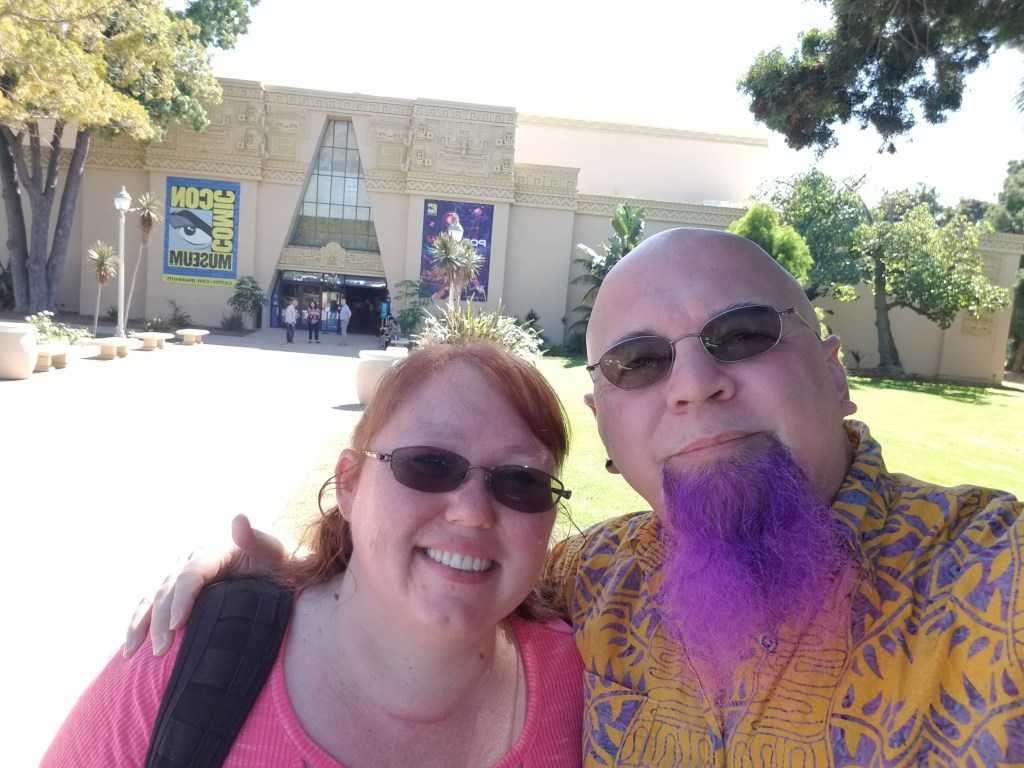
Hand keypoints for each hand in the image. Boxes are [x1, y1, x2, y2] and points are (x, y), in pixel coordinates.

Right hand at [123, 514, 288, 657]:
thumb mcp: (280, 552)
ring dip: (140, 625)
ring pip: (153, 598)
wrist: (288, 575)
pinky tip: (130, 650)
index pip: (192, 573)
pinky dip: (139, 626)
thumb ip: (259, 539)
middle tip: (162, 650)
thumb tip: (238, 518)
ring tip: (132, 653)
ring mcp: (185, 574)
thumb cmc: (288, 566)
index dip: (181, 598)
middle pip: (169, 588)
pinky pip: (153, 607)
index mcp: (217, 549)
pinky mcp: (180, 592)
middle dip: (160, 620)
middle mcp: (196, 558)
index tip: (176, 625)